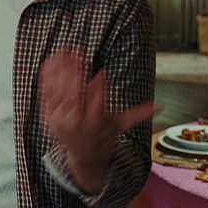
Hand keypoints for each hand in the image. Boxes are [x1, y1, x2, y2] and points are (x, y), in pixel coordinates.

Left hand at [39, 49, 154, 193]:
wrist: (82, 156)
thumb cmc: (103, 135)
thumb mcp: (120, 126)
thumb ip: (137, 114)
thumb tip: (161, 107)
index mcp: (94, 122)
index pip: (97, 102)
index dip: (99, 87)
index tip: (102, 72)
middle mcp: (75, 120)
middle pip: (75, 94)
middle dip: (76, 72)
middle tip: (77, 51)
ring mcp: (60, 117)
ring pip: (59, 90)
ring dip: (60, 69)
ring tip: (62, 51)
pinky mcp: (48, 113)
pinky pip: (47, 93)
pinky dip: (48, 77)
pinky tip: (50, 60)